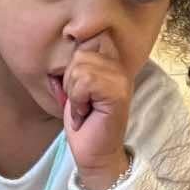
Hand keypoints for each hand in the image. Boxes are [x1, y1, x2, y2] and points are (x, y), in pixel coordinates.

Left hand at [64, 35, 131, 189]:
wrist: (94, 155)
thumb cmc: (84, 124)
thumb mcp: (74, 87)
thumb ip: (76, 63)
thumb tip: (69, 33)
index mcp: (110, 61)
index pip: (84, 40)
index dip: (73, 68)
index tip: (80, 92)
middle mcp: (119, 66)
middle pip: (79, 54)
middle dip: (71, 82)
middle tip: (82, 103)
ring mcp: (121, 78)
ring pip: (80, 68)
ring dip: (74, 94)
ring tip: (84, 109)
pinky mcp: (118, 92)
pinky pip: (84, 82)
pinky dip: (78, 101)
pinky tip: (86, 114)